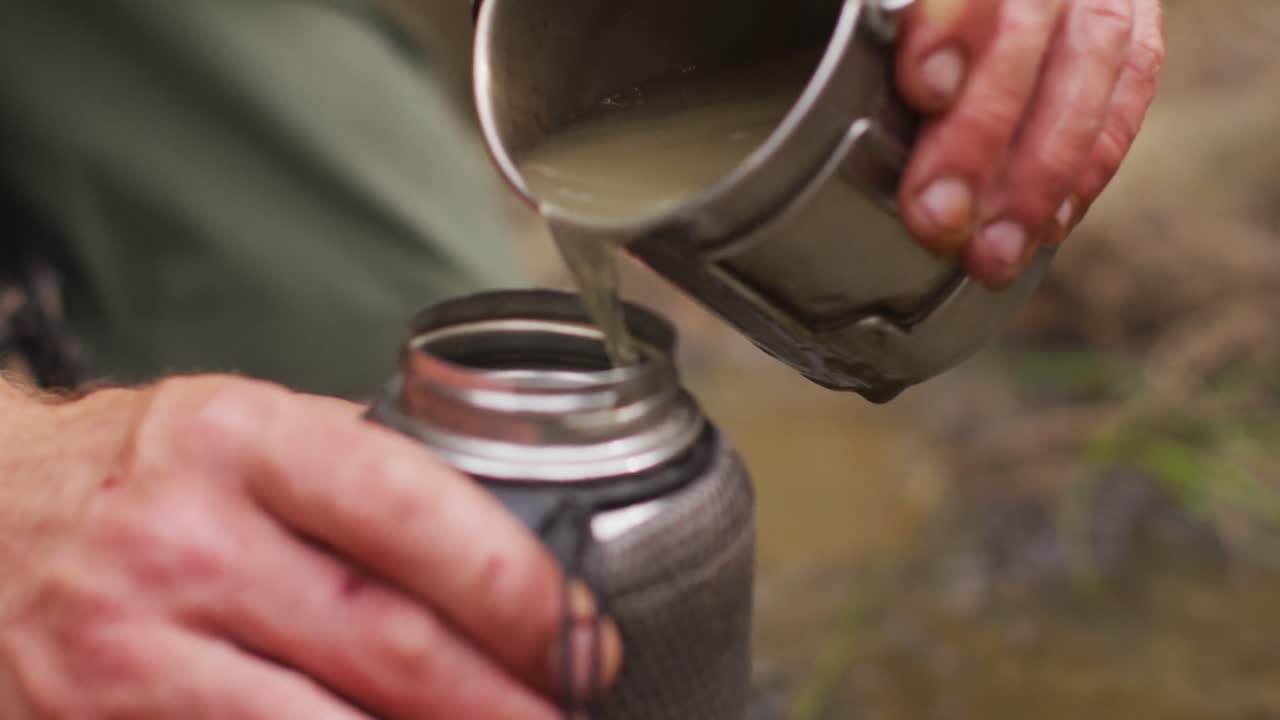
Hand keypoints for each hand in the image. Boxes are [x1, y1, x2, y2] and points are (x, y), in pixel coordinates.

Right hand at [0, 376, 620, 718]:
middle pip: (387, 643)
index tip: (585, 633)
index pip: (410, 510)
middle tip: (572, 713)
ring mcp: (127, 649)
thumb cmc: (139, 473)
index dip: (518, 587)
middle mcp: (181, 542)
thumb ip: (359, 478)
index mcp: (238, 440)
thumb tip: (510, 550)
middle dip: (505, 699)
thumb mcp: (242, 432)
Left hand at [894, 0, 1165, 288]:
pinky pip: (1128, 93)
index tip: (924, 89)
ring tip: (993, 253)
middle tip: (938, 217)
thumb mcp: (892, 7)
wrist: (995, 3)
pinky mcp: (1135, 22)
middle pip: (1026, 25)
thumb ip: (886, 23)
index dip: (951, 25)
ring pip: (1090, 64)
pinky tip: (1048, 226)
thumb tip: (874, 96)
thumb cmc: (914, 13)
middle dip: (983, 134)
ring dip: (1040, 174)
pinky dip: (1087, 167)